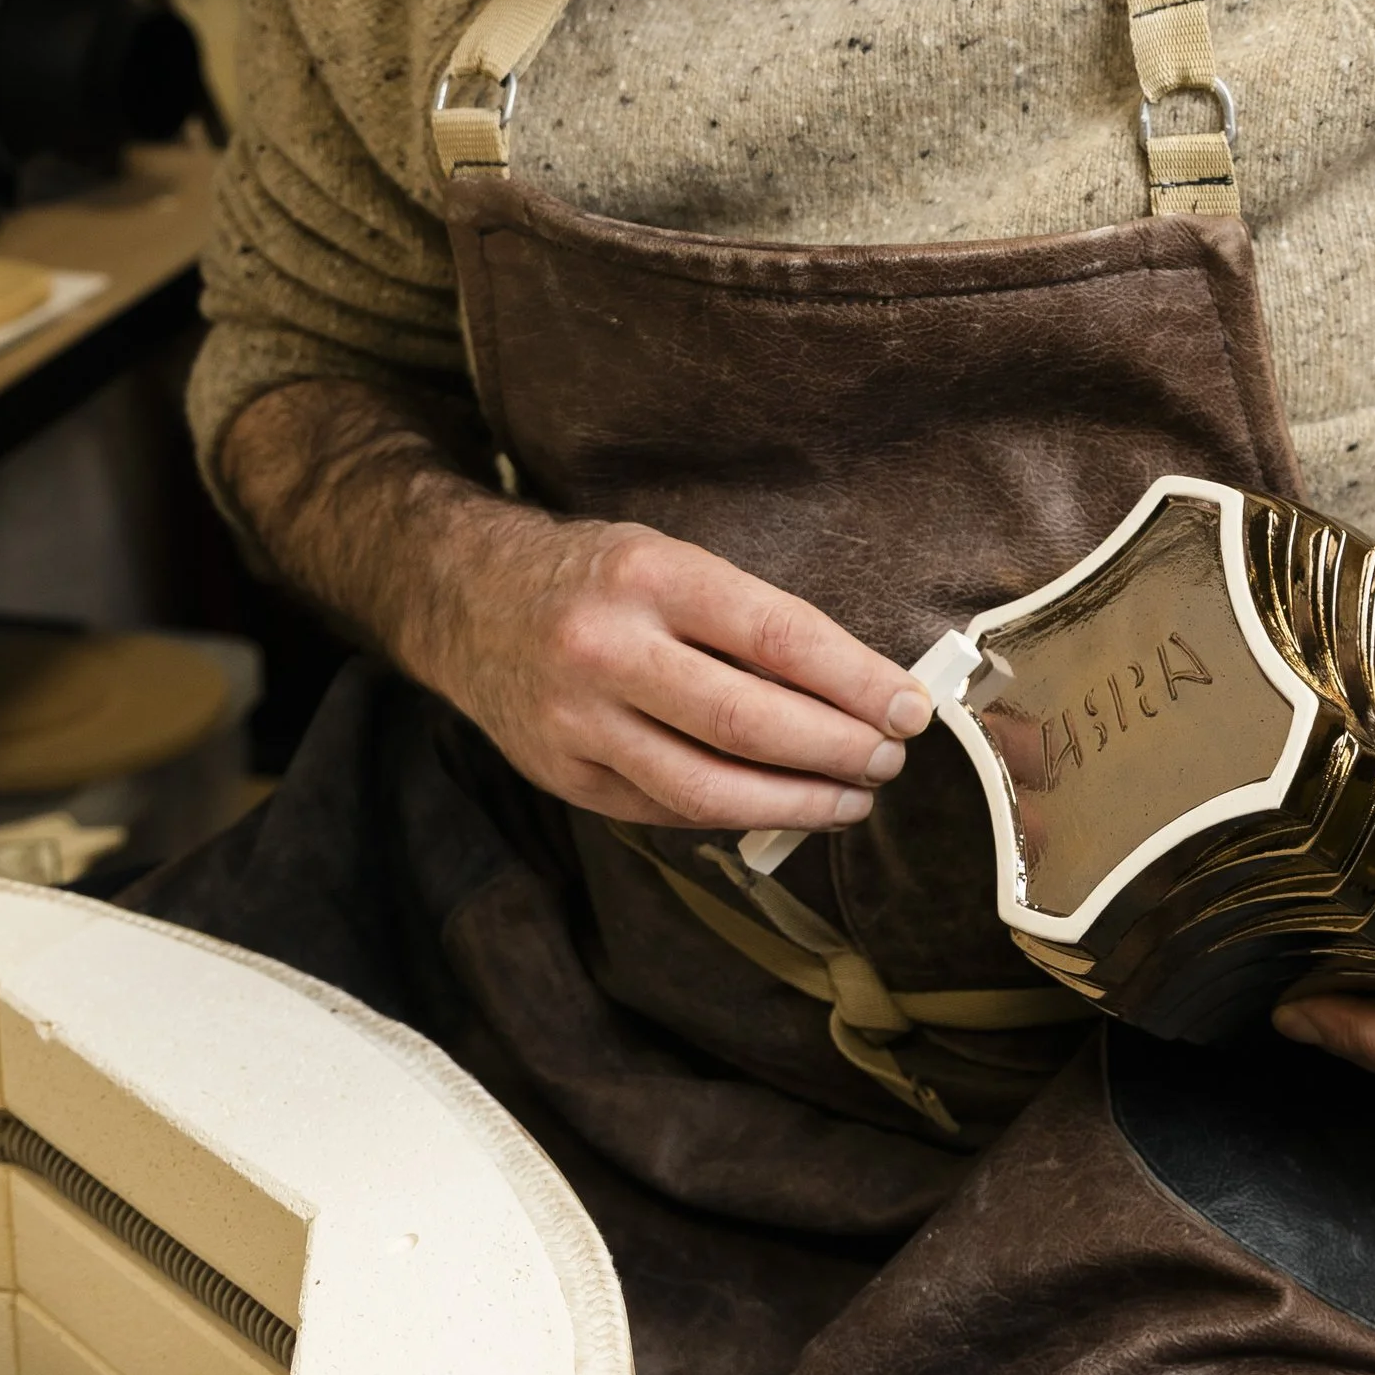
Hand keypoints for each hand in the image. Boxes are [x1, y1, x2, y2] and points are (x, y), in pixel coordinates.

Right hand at [418, 498, 930, 832]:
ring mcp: (576, 721)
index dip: (855, 680)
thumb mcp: (668, 560)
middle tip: (889, 759)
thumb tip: (856, 688)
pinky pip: (666, 810)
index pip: (776, 636)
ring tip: (852, 799)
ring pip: (707, 788)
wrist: (465, 598)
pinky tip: (781, 805)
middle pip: (748, 722)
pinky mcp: (562, 775)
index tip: (908, 707)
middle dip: (837, 749)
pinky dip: (735, 815)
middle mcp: (606, 649)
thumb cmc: (596, 577)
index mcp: (648, 575)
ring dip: (796, 802)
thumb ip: (746, 619)